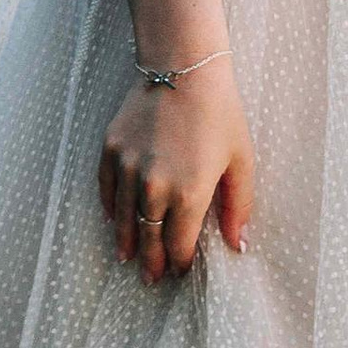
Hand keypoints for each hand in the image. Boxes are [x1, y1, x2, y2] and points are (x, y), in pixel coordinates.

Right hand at [99, 57, 254, 283]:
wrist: (183, 68)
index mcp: (189, 194)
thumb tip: (238, 245)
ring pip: (124, 220)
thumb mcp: (241, 161)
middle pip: (148, 239)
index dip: (179, 264)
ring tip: (128, 259)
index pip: (179, 245)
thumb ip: (238, 207)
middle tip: (152, 279)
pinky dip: (110, 210)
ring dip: (127, 243)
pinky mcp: (111, 150)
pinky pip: (106, 190)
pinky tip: (115, 221)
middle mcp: (154, 188)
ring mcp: (128, 169)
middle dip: (152, 263)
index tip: (181, 272)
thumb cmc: (220, 113)